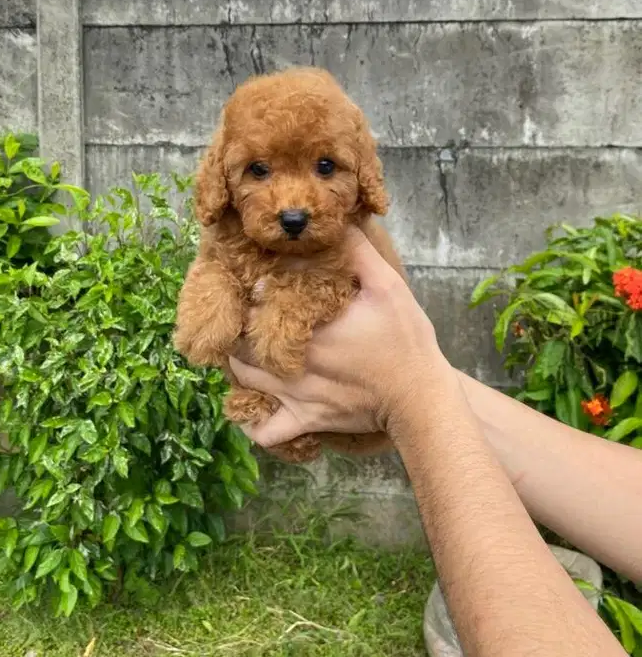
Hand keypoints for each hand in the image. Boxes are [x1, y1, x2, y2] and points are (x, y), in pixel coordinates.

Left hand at [229, 227, 459, 450]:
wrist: (420, 398)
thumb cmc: (406, 342)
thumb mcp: (388, 288)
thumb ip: (358, 254)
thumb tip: (337, 224)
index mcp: (308, 328)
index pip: (255, 308)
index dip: (247, 296)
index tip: (252, 286)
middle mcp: (292, 364)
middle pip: (239, 345)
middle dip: (235, 329)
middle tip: (240, 317)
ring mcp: (295, 397)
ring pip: (243, 381)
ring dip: (237, 363)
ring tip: (244, 348)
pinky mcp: (305, 422)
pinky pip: (265, 431)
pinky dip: (253, 422)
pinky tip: (254, 406)